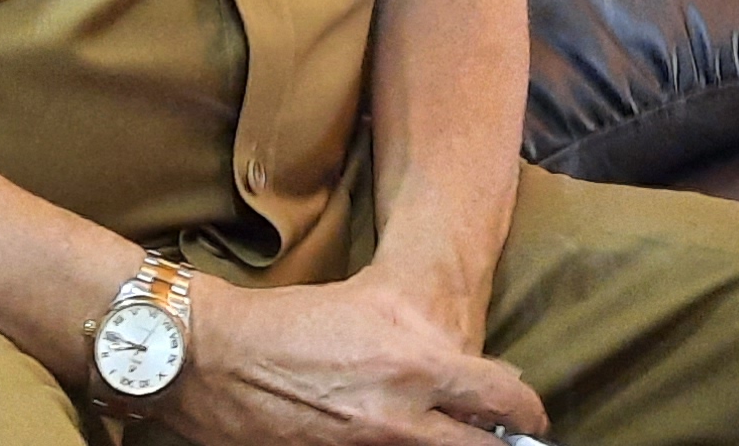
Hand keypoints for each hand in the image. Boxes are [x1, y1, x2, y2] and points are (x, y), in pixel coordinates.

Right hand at [153, 273, 547, 445]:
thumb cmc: (294, 322)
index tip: (526, 421)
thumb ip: (431, 347)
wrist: (212, 356)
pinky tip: (385, 443)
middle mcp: (401, 415)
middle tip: (497, 442)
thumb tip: (478, 379)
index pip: (507, 401)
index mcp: (418, 361)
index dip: (527, 414)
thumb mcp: (375, 307)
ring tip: (428, 434)